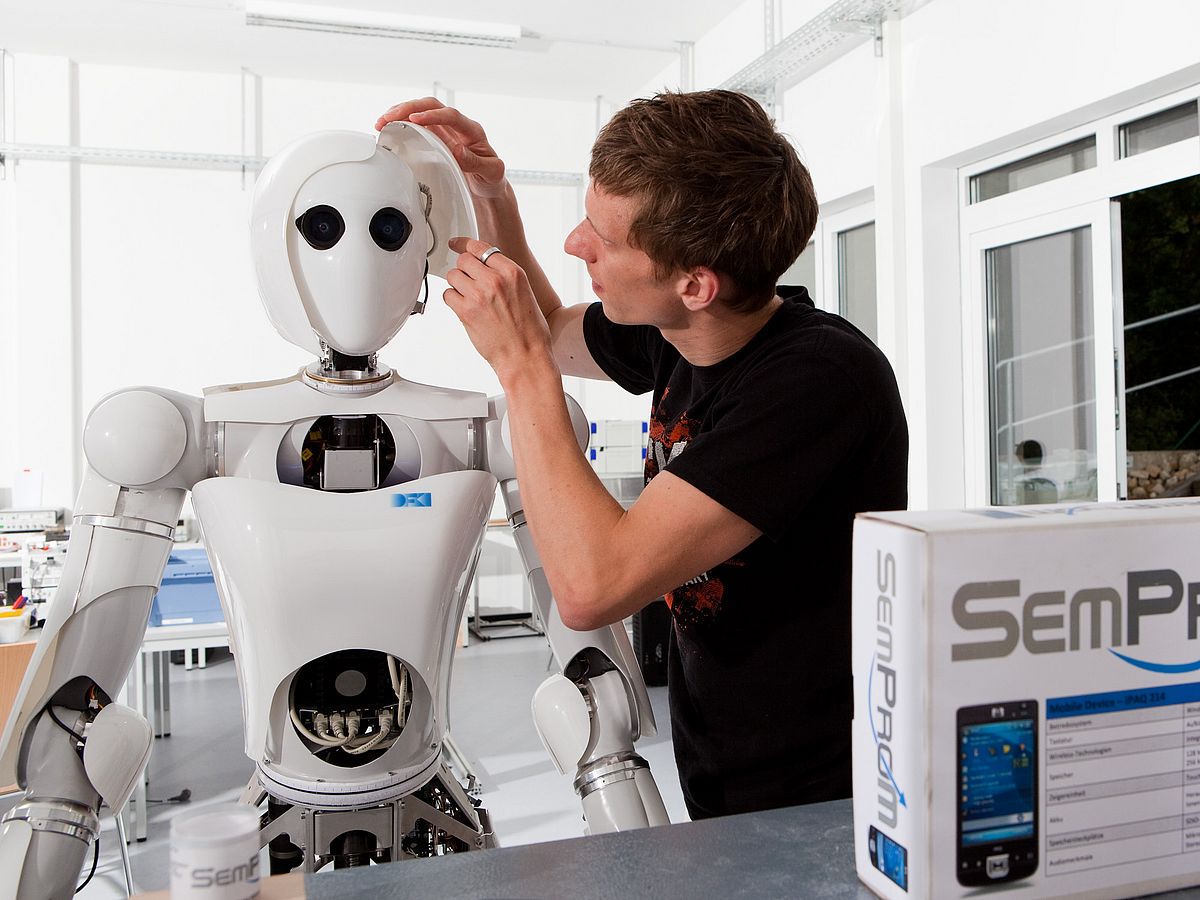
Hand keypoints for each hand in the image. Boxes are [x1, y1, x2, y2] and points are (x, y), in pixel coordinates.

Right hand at [376, 98, 506, 198]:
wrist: (489, 183)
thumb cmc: (491, 177)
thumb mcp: (491, 173)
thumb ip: (476, 162)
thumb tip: (458, 150)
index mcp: (472, 131)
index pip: (451, 115)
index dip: (433, 115)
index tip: (416, 118)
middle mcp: (458, 126)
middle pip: (432, 105)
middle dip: (409, 107)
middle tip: (389, 116)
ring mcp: (446, 129)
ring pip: (422, 110)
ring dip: (401, 112)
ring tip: (383, 120)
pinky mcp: (437, 135)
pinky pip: (418, 122)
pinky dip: (402, 121)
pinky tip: (389, 126)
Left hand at [443, 237, 554, 381]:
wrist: (525, 357)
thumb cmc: (530, 332)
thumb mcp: (526, 294)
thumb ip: (506, 278)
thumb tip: (487, 269)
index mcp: (513, 273)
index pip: (482, 247)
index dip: (467, 246)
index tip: (458, 245)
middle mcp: (495, 280)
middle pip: (464, 260)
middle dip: (464, 270)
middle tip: (468, 281)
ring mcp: (479, 295)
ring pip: (453, 276)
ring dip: (457, 285)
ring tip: (468, 297)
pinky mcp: (466, 311)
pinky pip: (448, 295)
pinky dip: (452, 300)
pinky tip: (463, 308)